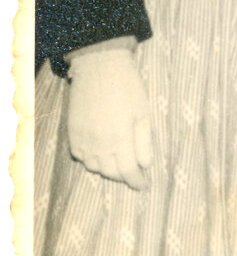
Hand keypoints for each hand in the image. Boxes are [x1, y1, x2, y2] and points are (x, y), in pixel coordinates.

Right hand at [65, 38, 153, 189]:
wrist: (99, 69)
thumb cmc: (128, 88)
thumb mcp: (144, 113)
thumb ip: (144, 142)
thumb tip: (145, 165)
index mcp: (119, 137)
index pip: (128, 170)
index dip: (137, 181)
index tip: (145, 185)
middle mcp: (98, 142)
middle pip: (110, 172)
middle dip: (124, 176)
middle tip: (135, 175)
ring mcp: (82, 139)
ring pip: (94, 167)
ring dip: (108, 170)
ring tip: (120, 164)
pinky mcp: (72, 133)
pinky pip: (80, 157)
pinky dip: (91, 161)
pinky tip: (101, 155)